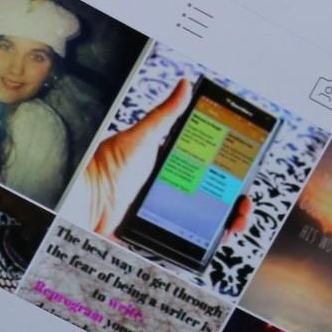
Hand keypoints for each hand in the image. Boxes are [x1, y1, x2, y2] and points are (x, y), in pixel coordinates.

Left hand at [59, 76, 256, 237]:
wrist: (87, 200)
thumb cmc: (109, 165)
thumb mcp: (143, 136)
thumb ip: (165, 114)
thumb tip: (184, 85)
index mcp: (173, 168)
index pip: (211, 173)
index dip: (230, 179)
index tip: (243, 183)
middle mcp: (173, 191)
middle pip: (213, 201)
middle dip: (235, 206)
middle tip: (243, 209)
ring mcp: (167, 215)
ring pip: (205, 224)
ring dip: (226, 227)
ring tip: (235, 225)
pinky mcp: (158, 236)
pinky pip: (186, 244)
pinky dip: (205, 245)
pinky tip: (217, 241)